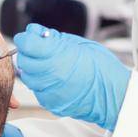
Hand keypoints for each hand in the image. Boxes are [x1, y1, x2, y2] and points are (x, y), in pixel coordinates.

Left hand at [12, 24, 131, 130]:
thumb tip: (37, 33)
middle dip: (28, 52)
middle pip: (23, 60)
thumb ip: (54, 39)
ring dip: (32, 68)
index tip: (31, 36)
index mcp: (57, 57)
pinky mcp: (50, 103)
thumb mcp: (79, 44)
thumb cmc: (102, 68)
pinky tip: (53, 78)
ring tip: (47, 64)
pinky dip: (40, 82)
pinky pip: (36, 90)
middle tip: (39, 48)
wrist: (114, 95)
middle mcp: (49, 75)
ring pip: (27, 77)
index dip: (26, 38)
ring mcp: (48, 91)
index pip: (26, 44)